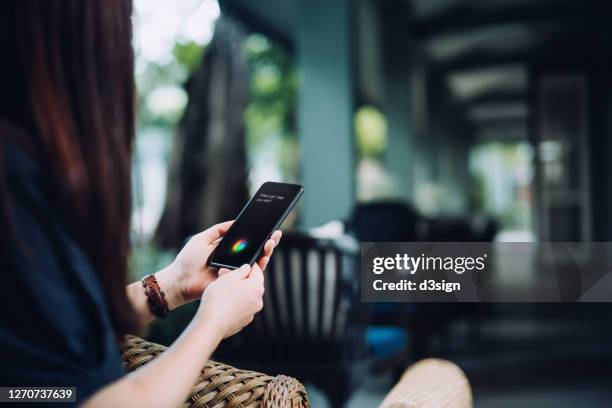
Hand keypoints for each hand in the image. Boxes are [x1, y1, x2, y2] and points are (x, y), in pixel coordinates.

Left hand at [158, 221, 281, 309]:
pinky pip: (251, 274)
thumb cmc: (188, 260)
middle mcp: (235, 260)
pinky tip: (264, 256)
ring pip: (258, 262)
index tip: (269, 226)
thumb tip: (235, 221)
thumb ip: (218, 230)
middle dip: (269, 242)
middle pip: (257, 251)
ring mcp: (237, 272)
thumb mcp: (202, 238)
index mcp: (228, 249)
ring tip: (271, 242)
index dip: (259, 235)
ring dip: (267, 252)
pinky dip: (259, 266)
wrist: (181, 280)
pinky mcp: (236, 282)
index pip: (248, 241)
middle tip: (276, 234)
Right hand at [195, 263, 264, 338]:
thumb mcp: (228, 278)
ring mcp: (252, 313)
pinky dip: (235, 303)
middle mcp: (258, 301)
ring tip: (222, 290)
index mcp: (257, 287)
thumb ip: (240, 270)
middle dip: (241, 279)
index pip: (258, 271)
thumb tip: (247, 268)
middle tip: (226, 276)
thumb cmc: (218, 299)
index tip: (240, 265)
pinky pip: (242, 308)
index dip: (248, 266)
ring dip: (238, 292)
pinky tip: (223, 303)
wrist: (211, 324)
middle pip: (252, 285)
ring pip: (247, 297)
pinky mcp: (244, 321)